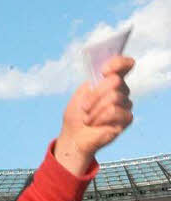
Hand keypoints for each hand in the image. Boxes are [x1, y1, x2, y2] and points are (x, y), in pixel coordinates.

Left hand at [56, 55, 133, 175]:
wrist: (74, 137)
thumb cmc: (76, 116)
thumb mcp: (80, 94)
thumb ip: (94, 82)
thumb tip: (107, 74)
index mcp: (110, 82)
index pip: (124, 65)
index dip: (118, 63)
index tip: (104, 71)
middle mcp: (121, 91)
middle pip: (115, 81)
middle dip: (95, 95)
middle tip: (84, 107)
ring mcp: (125, 104)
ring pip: (113, 97)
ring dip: (94, 110)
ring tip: (88, 119)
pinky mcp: (127, 118)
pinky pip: (114, 112)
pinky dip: (100, 119)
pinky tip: (95, 124)